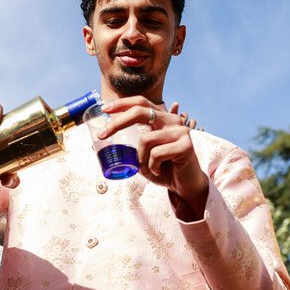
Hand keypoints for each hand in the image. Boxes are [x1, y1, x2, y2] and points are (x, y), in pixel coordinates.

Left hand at [100, 97, 208, 219]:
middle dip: (118, 122)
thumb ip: (135, 142)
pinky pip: (156, 154)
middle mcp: (172, 121)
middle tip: (103, 134)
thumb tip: (107, 135)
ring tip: (149, 168)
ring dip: (141, 159)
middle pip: (140, 112)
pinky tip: (159, 170)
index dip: (122, 103)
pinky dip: (152, 166)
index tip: (104, 108)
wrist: (185, 186)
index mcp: (162, 119)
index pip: (141, 103)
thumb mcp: (145, 153)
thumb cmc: (164, 169)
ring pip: (145, 139)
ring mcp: (180, 131)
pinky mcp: (186, 145)